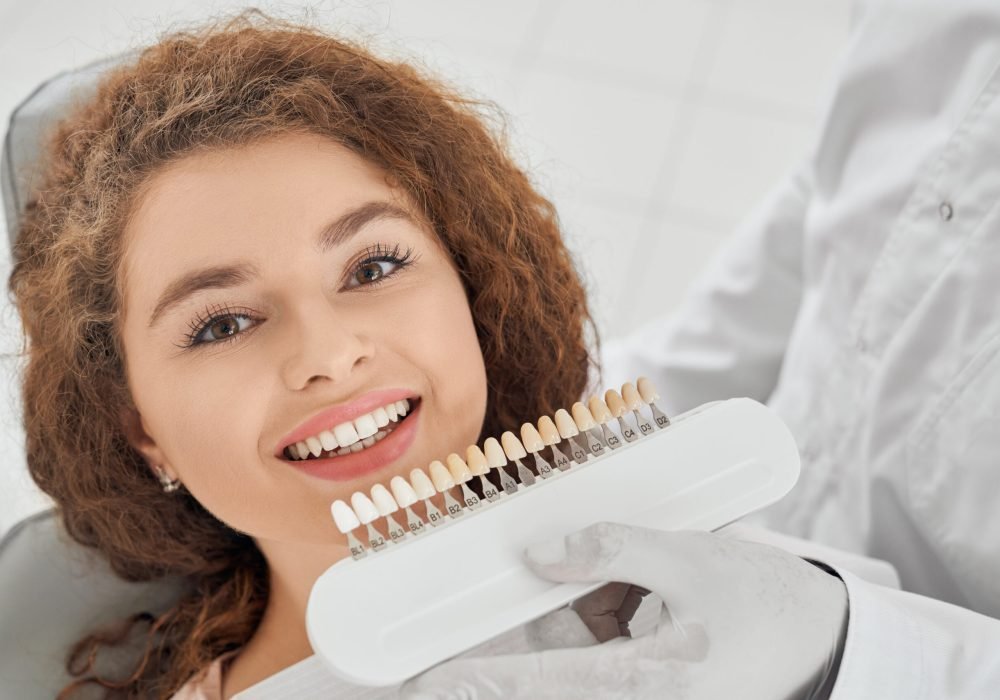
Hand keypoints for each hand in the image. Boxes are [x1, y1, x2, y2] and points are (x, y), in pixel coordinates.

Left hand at [401, 522, 847, 699]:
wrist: (828, 637)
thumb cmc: (771, 605)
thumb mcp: (694, 561)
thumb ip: (614, 549)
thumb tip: (543, 553)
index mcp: (649, 683)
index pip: (544, 682)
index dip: (484, 679)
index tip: (431, 681)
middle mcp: (638, 693)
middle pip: (551, 665)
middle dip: (509, 636)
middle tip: (459, 617)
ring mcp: (643, 684)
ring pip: (572, 646)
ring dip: (558, 606)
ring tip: (537, 569)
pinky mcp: (650, 670)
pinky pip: (598, 638)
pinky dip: (589, 600)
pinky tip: (582, 568)